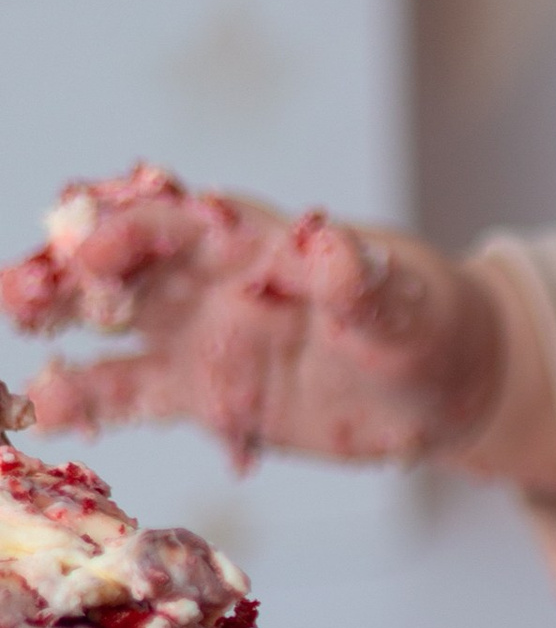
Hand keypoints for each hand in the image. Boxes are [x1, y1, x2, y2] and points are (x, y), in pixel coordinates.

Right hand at [2, 166, 504, 469]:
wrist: (442, 384)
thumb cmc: (425, 324)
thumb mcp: (404, 307)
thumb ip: (361, 283)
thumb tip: (330, 249)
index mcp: (259, 242)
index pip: (183, 221)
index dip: (135, 228)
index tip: (91, 245)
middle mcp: (215, 281)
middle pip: (126, 263)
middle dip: (71, 268)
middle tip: (26, 289)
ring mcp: (202, 338)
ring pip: (114, 323)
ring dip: (61, 321)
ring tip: (18, 325)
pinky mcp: (203, 396)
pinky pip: (133, 394)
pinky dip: (87, 399)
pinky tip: (40, 406)